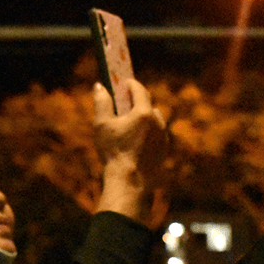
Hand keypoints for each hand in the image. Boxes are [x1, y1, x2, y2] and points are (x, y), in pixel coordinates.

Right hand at [94, 79, 170, 227]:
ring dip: (144, 118)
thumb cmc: (113, 152)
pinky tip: (135, 141)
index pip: (139, 90)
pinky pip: (157, 135)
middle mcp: (157, 121)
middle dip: (137, 102)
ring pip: (154, 120)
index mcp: (143, 113)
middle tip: (124, 104)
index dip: (131, 84)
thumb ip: (101, 103)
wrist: (129, 181)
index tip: (124, 82)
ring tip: (130, 125)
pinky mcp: (164, 149)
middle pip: (148, 104)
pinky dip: (148, 133)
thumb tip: (99, 86)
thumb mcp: (101, 125)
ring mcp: (163, 136)